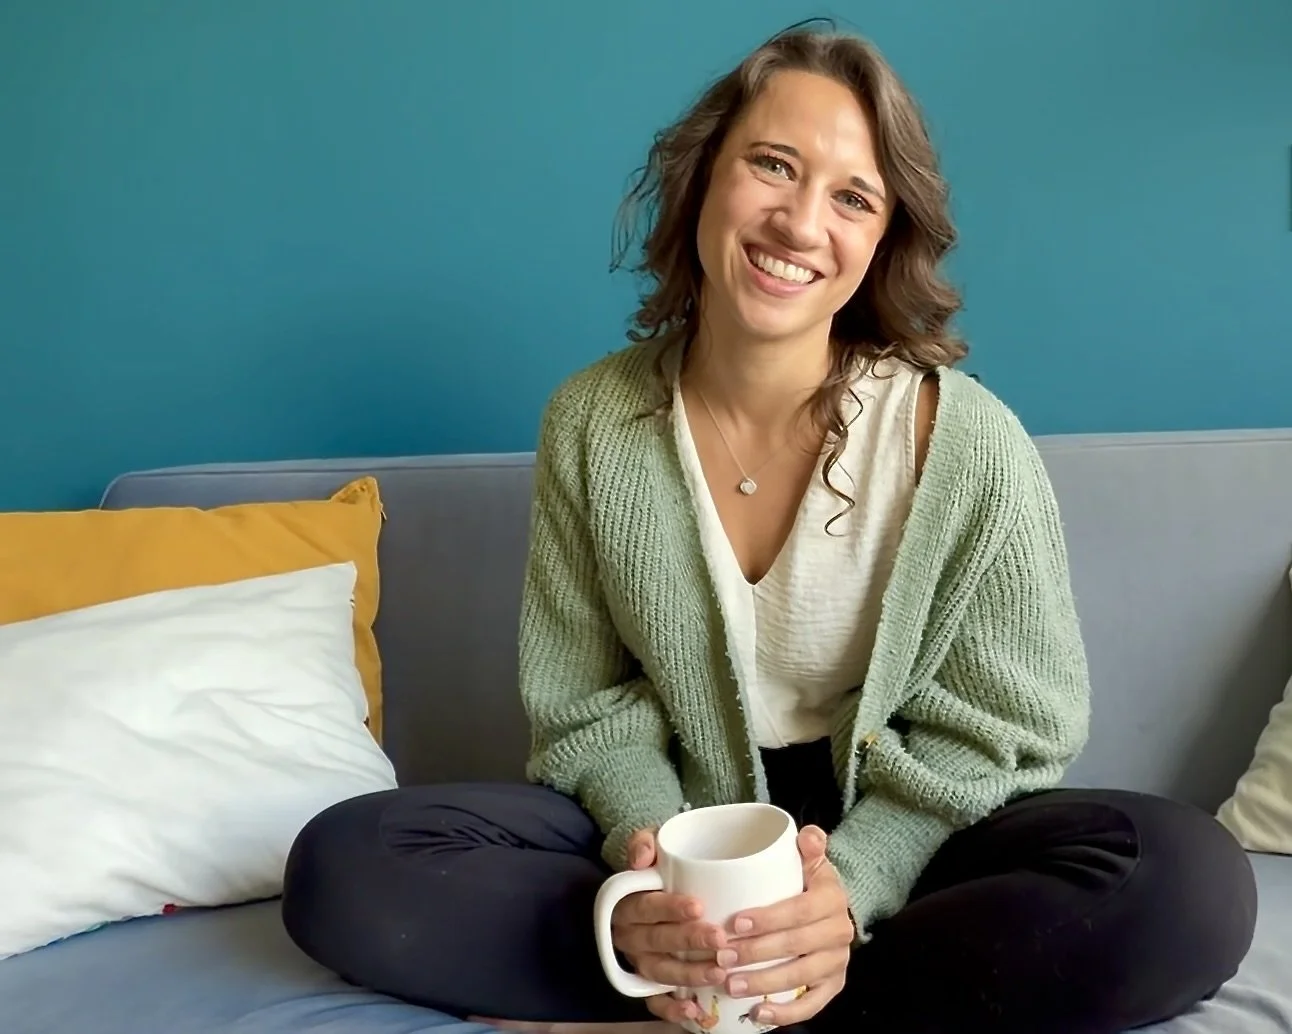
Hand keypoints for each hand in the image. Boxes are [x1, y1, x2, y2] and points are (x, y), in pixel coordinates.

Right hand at [611, 828, 732, 1026]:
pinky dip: (671, 1010)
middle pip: (656, 941)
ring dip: (689, 975)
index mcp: (626, 903)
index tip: (700, 906)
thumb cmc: (659, 866)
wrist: (649, 886)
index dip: (670, 908)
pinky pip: (654, 1002)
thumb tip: (642, 859)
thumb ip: (644, 842)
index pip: (646, 906)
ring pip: (659, 972)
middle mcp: (629, 935)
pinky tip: (694, 1011)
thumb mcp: (650, 843)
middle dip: (689, 942)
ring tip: (720, 972)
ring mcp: (638, 961)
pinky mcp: (646, 982)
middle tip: (721, 940)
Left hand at [718, 826, 853, 1025]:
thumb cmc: (807, 882)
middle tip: (722, 956)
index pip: (800, 910)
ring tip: (731, 985)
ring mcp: (837, 962)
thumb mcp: (809, 860)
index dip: (769, 918)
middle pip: (796, 946)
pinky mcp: (833, 986)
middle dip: (756, 953)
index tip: (736, 922)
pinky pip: (812, 1005)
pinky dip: (786, 1014)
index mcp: (832, 898)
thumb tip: (808, 835)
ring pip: (801, 977)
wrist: (831, 909)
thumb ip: (808, 845)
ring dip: (764, 984)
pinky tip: (758, 1014)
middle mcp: (839, 932)